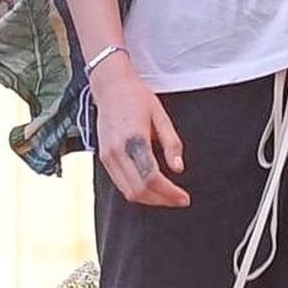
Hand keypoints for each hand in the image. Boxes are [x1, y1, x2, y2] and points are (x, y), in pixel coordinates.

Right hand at [90, 55, 189, 207]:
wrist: (110, 86)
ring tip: (168, 196)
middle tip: (179, 200)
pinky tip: (152, 187)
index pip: (151, 177)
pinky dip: (137, 191)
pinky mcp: (103, 158)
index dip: (169, 193)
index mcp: (133, 140)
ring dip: (149, 200)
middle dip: (161, 200)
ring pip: (128, 192)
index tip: (184, 198)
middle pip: (139, 191)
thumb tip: (179, 169)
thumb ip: (171, 143)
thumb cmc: (137, 97)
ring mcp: (107, 157)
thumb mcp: (161, 115)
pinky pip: (120, 184)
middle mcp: (116, 152)